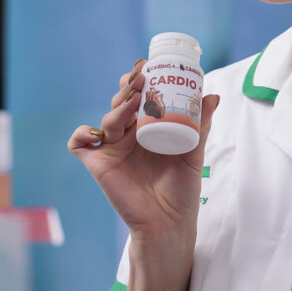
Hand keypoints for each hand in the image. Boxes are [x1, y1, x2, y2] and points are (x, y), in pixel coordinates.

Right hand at [69, 59, 218, 242]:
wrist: (169, 223)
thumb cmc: (182, 191)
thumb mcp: (194, 154)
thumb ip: (201, 125)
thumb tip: (213, 96)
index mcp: (148, 128)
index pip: (139, 96)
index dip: (139, 79)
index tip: (148, 67)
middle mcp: (128, 135)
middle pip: (120, 102)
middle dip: (128, 86)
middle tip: (141, 79)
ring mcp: (112, 149)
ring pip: (106, 118)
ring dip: (117, 107)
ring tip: (133, 101)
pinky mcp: (98, 165)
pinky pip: (79, 144)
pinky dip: (81, 133)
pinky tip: (97, 133)